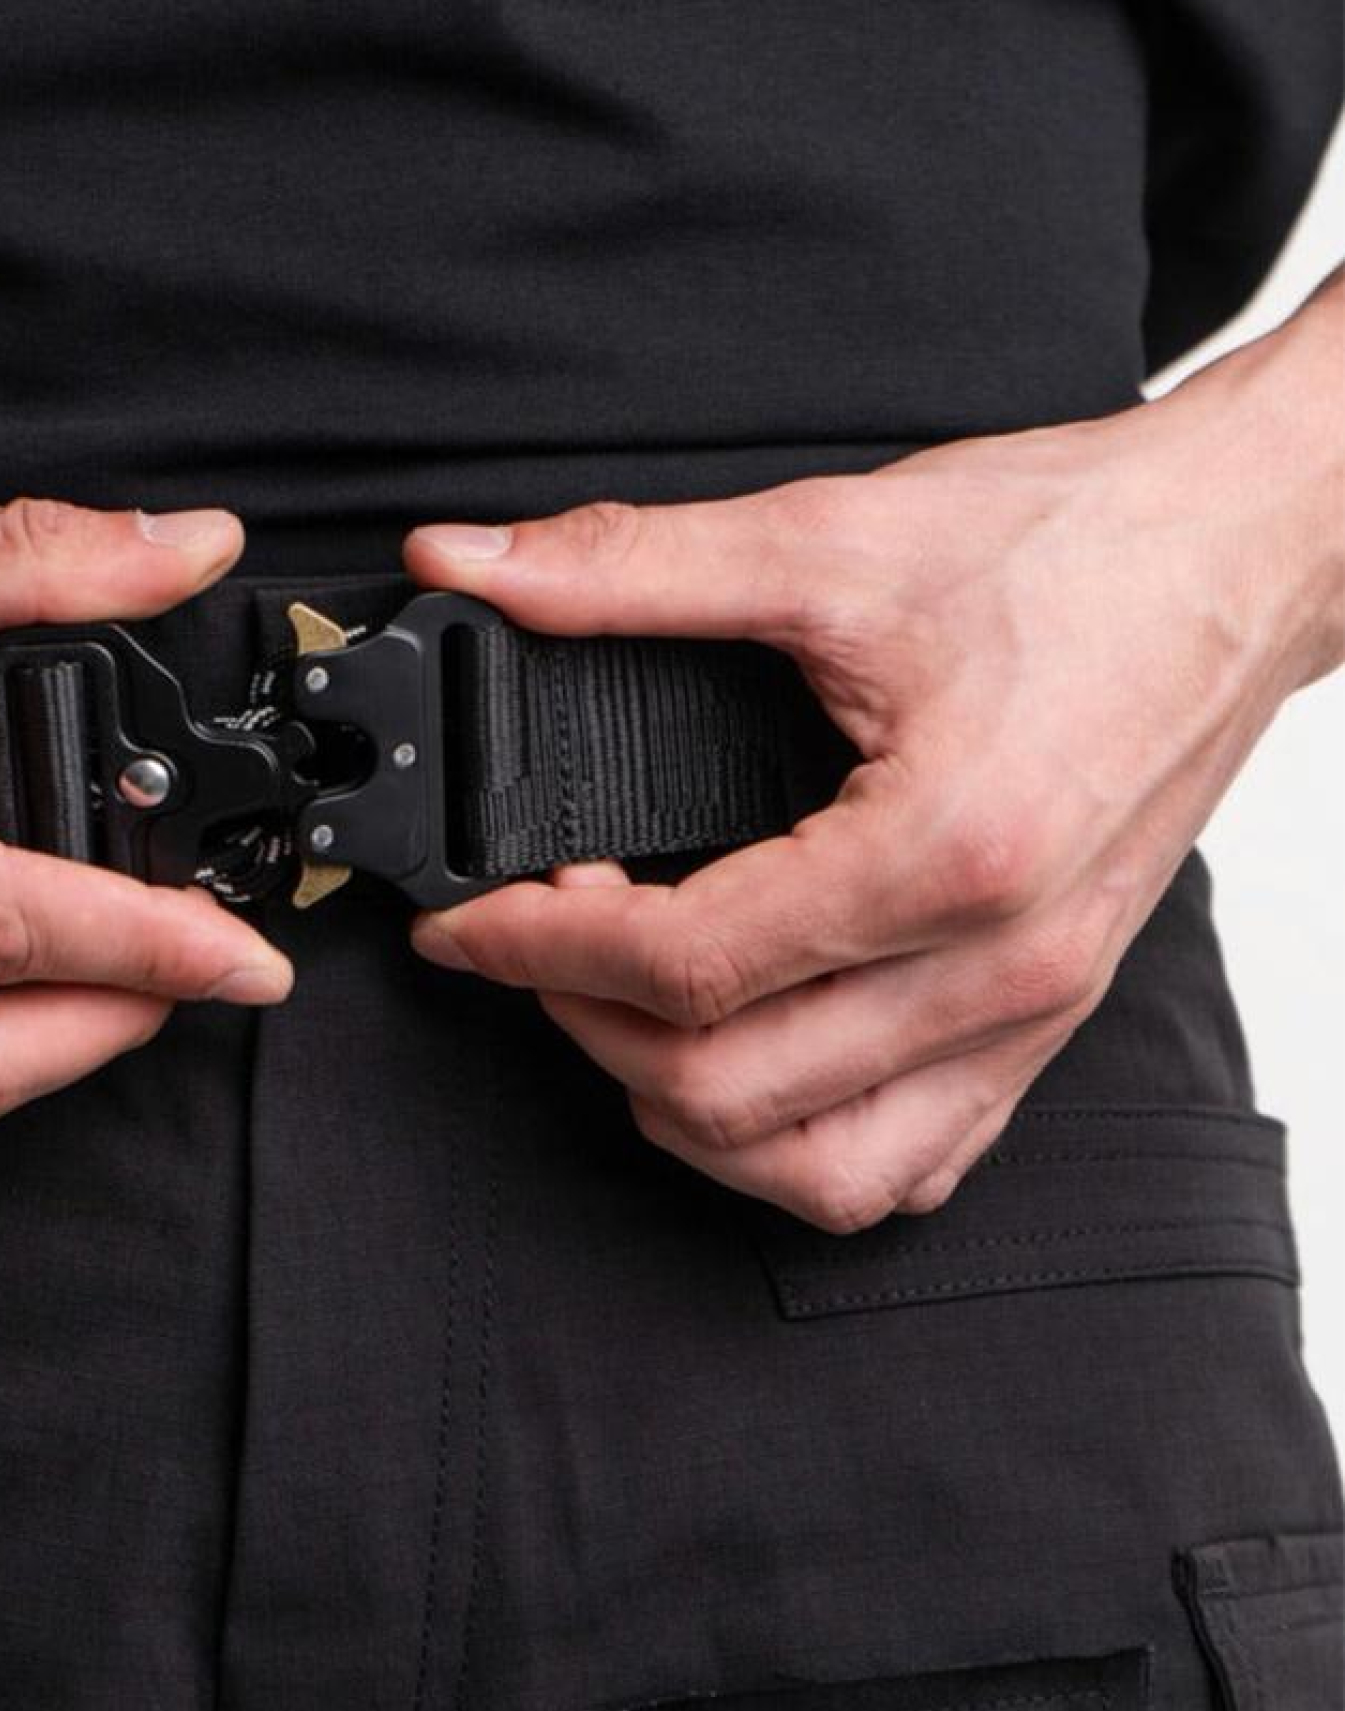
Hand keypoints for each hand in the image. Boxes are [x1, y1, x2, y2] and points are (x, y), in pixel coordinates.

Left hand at [402, 286, 1344, 1230]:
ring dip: (688, 1114)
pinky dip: (804, 1143)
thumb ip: (630, 568)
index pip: (687, 971)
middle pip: (731, 1096)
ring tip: (625, 1012)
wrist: (1244, 550)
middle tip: (538, 941)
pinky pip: (916, 1161)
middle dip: (588, 1029)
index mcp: (945, 852)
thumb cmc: (1079, 546)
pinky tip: (752, 1055)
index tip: (467, 920)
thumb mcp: (832, 538)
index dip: (537, 950)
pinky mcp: (1052, 1017)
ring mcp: (1035, 1010)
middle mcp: (1001, 964)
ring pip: (822, 1172)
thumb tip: (475, 566)